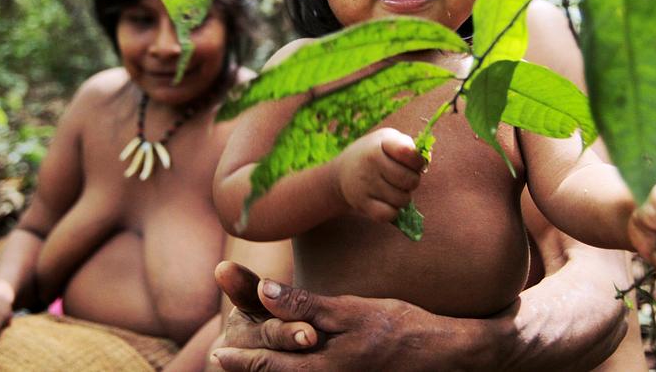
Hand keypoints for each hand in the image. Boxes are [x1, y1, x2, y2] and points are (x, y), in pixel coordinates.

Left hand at [212, 261, 437, 371]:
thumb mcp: (348, 311)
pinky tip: (292, 355)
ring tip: (250, 358)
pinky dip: (294, 365)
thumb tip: (265, 291)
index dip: (240, 359)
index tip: (217, 355)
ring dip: (271, 364)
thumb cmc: (396, 327)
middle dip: (251, 362)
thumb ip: (304, 304)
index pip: (266, 365)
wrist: (438, 354)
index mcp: (318, 368)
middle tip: (224, 357)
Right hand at [336, 128, 425, 221]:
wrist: (342, 172)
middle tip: (403, 179)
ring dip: (403, 197)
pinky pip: (388, 214)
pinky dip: (392, 212)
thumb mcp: (389, 141)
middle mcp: (371, 161)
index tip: (413, 162)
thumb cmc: (374, 154)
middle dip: (412, 182)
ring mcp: (365, 183)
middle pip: (410, 180)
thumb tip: (426, 160)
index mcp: (381, 143)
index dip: (418, 161)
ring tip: (393, 189)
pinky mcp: (361, 203)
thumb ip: (410, 147)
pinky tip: (387, 203)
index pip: (409, 153)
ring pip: (402, 199)